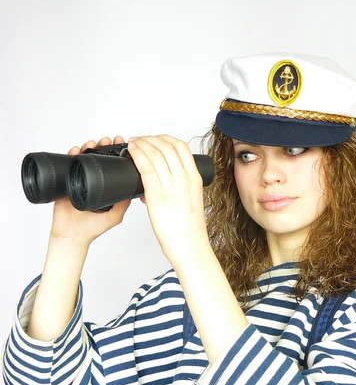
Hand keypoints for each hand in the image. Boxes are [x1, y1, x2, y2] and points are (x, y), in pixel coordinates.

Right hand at [50, 136, 131, 245]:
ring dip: (89, 147)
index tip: (122, 144)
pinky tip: (76, 150)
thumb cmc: (92, 229)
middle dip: (104, 146)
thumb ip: (122, 205)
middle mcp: (94, 181)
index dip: (117, 153)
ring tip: (94, 143)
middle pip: (99, 158)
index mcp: (106, 187)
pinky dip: (71, 155)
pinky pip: (68, 165)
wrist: (71, 236)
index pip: (113, 165)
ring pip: (85, 158)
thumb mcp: (113, 217)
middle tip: (108, 140)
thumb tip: (132, 191)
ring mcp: (80, 180)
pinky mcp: (66, 182)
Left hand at [126, 135, 209, 261]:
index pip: (181, 147)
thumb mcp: (190, 201)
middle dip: (150, 138)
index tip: (154, 139)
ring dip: (141, 143)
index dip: (165, 138)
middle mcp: (184, 178)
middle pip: (167, 146)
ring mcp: (172, 186)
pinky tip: (131, 151)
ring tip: (133, 143)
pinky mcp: (157, 196)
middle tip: (139, 139)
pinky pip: (146, 167)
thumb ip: (178, 189)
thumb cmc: (189, 229)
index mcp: (194, 178)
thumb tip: (159, 183)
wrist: (190, 246)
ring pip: (155, 153)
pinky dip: (137, 155)